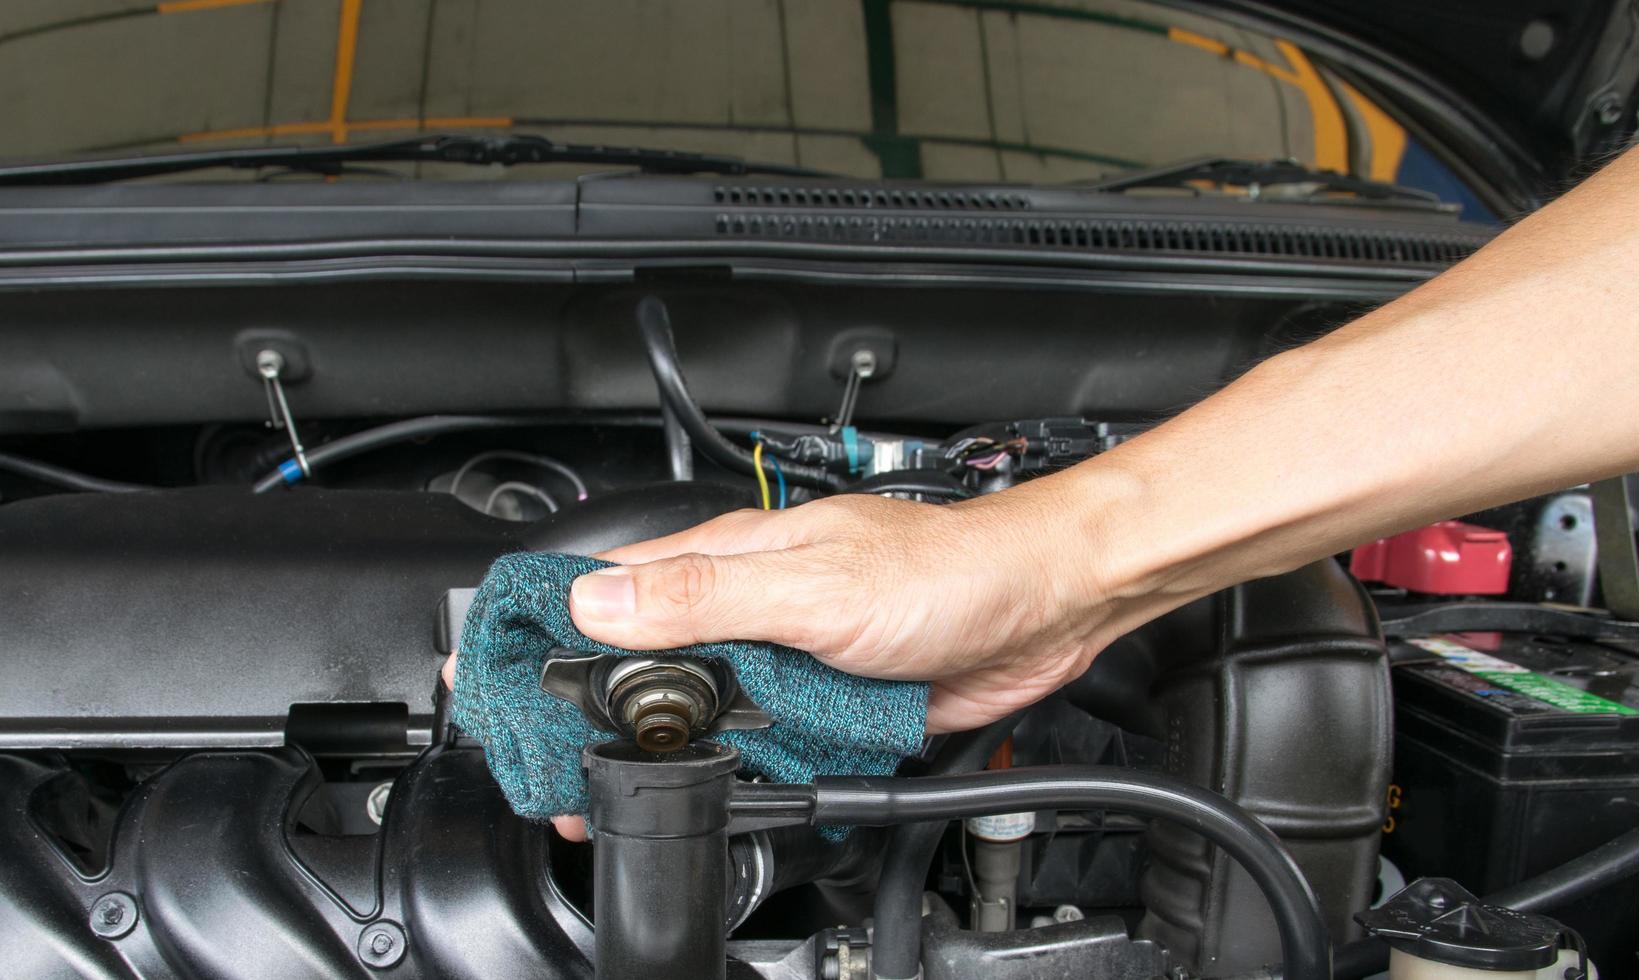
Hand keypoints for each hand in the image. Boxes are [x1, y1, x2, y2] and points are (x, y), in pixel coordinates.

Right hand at [441, 470, 1141, 840]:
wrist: (1038, 610)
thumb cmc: (943, 571)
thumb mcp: (812, 583)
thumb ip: (704, 597)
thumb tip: (601, 601)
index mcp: (728, 559)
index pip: (608, 587)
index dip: (545, 627)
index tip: (492, 668)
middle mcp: (747, 605)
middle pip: (643, 661)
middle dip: (589, 709)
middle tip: (546, 759)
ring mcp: (782, 657)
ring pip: (698, 711)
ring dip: (661, 745)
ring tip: (604, 789)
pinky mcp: (821, 703)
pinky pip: (759, 744)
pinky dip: (734, 767)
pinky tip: (712, 788)